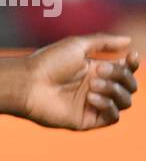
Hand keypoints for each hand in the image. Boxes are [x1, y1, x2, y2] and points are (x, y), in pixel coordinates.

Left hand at [21, 34, 138, 129]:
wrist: (29, 84)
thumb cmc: (49, 62)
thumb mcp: (77, 45)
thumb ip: (104, 42)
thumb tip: (129, 40)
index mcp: (95, 69)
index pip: (125, 69)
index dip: (132, 64)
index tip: (131, 57)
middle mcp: (96, 87)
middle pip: (129, 85)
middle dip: (120, 76)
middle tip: (98, 70)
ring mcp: (93, 105)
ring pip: (124, 101)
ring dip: (114, 90)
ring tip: (92, 85)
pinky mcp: (88, 120)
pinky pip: (113, 117)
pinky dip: (108, 105)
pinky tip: (91, 97)